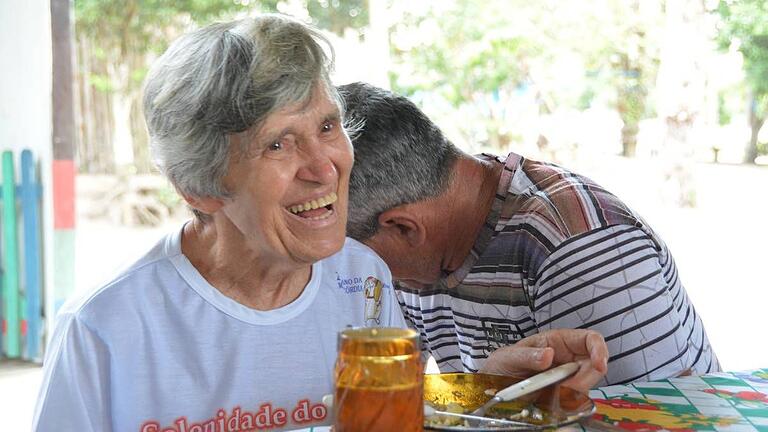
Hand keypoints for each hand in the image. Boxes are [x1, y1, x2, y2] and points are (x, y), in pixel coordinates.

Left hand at [479, 329, 608, 392]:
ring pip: (586, 386)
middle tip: (566, 388)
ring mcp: (566, 379)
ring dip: (573, 394)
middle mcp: (566, 360)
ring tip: (549, 395)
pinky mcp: (562, 397)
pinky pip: (573, 401)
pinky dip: (565, 404)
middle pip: (593, 366)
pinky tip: (548, 402)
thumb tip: (548, 354)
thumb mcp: (509, 357)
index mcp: (557, 342)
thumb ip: (527, 355)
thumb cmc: (502, 365)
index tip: (599, 365)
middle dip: (585, 379)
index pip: (589, 340)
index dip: (599, 350)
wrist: (490, 387)